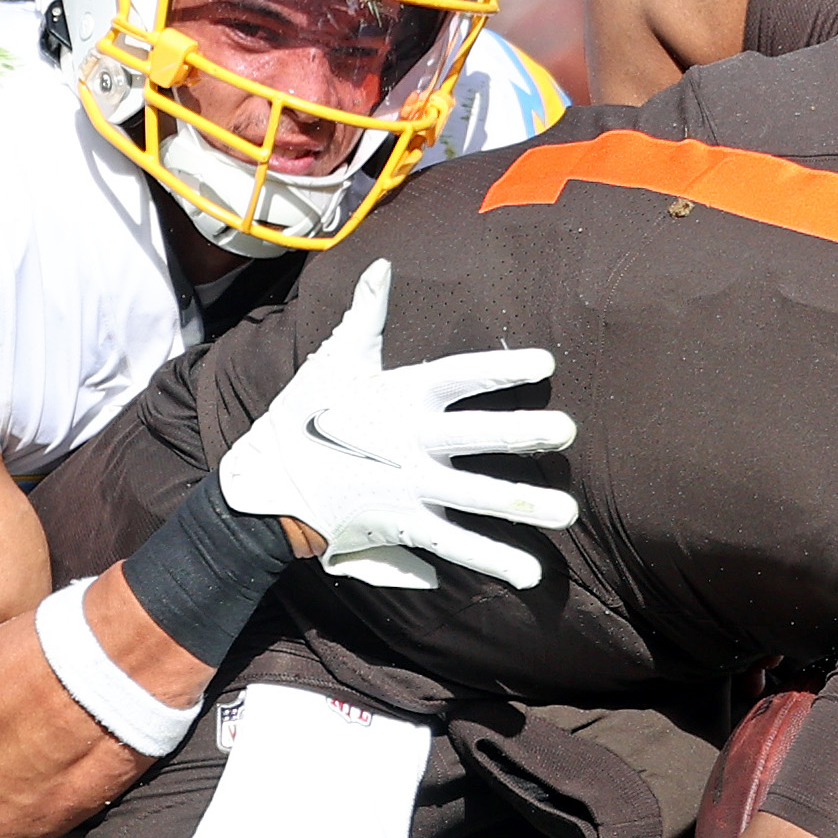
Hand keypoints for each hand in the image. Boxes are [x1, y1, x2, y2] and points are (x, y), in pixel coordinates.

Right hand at [216, 258, 578, 590]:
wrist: (269, 488)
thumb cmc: (306, 416)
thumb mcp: (335, 360)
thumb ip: (366, 314)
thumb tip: (381, 265)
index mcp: (401, 396)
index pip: (460, 376)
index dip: (502, 369)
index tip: (546, 364)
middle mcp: (411, 441)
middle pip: (477, 436)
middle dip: (523, 433)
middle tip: (567, 431)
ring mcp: (410, 487)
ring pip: (476, 497)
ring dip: (523, 505)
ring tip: (568, 513)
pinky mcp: (405, 526)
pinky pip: (456, 544)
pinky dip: (492, 559)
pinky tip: (530, 573)